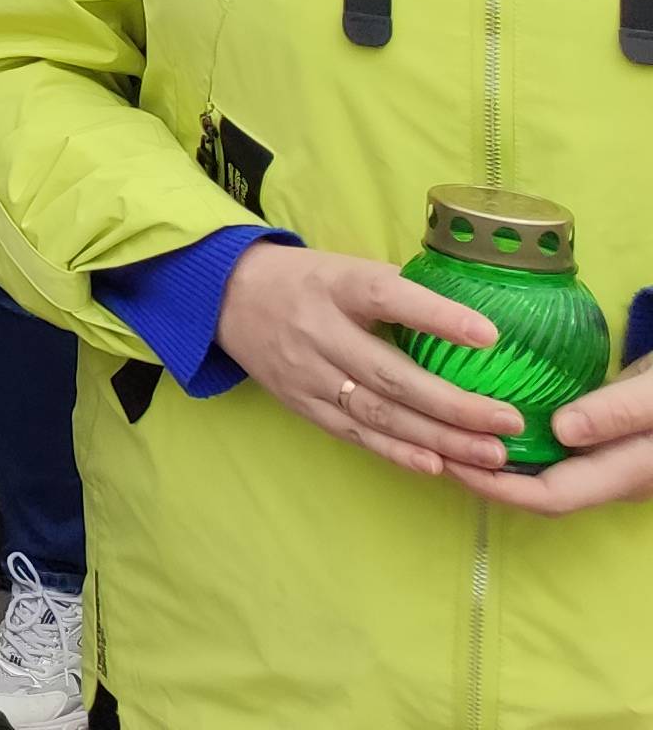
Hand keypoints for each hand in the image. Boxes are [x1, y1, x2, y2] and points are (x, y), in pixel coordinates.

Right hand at [210, 243, 521, 479]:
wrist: (223, 296)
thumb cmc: (305, 280)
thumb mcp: (345, 268)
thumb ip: (400, 290)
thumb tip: (474, 314)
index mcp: (334, 285)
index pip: (386, 296)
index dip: (436, 317)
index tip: (490, 336)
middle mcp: (318, 331)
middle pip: (390, 374)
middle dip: (454, 404)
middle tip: (510, 422)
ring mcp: (307, 373)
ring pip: (378, 413)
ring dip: (438, 438)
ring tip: (491, 454)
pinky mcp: (301, 404)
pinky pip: (354, 434)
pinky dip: (396, 453)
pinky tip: (436, 466)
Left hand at [460, 359, 652, 514]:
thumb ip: (617, 412)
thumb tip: (561, 431)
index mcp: (624, 474)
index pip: (551, 496)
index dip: (497, 488)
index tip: (450, 462)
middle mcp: (611, 475)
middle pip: (540, 489)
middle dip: (487, 476)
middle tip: (436, 446)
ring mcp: (607, 456)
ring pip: (545, 469)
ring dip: (498, 457)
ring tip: (449, 430)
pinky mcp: (603, 436)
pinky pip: (553, 446)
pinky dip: (518, 436)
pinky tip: (489, 414)